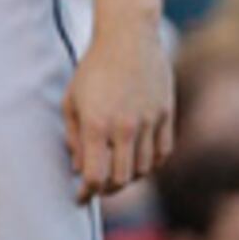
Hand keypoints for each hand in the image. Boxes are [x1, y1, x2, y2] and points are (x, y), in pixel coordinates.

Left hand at [64, 17, 172, 200]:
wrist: (128, 40)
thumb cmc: (92, 70)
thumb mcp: (71, 102)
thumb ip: (75, 138)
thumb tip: (79, 170)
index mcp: (96, 125)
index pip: (95, 176)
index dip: (86, 193)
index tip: (80, 198)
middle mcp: (125, 127)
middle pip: (121, 179)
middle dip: (107, 190)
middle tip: (97, 189)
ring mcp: (149, 122)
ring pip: (144, 169)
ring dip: (130, 177)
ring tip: (116, 174)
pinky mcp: (167, 115)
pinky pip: (162, 152)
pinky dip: (151, 164)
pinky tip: (139, 162)